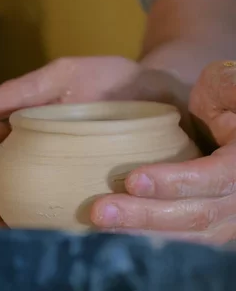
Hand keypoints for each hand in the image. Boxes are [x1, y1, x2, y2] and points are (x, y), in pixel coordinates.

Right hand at [0, 56, 185, 225]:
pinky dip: (23, 222)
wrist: (163, 98)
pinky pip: (45, 214)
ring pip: (10, 197)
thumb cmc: (112, 82)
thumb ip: (21, 90)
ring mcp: (51, 180)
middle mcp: (31, 155)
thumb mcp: (64, 76)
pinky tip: (12, 224)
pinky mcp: (74, 198)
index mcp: (21, 124)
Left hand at [90, 61, 235, 244]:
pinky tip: (114, 227)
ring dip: (141, 229)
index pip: (218, 177)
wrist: (230, 119)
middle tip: (100, 211)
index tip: (133, 180)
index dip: (176, 182)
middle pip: (200, 214)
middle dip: (146, 215)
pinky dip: (148, 232)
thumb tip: (212, 106)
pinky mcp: (215, 224)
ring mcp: (234, 215)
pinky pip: (183, 236)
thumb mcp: (226, 85)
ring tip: (100, 220)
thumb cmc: (225, 97)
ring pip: (190, 232)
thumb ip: (224, 90)